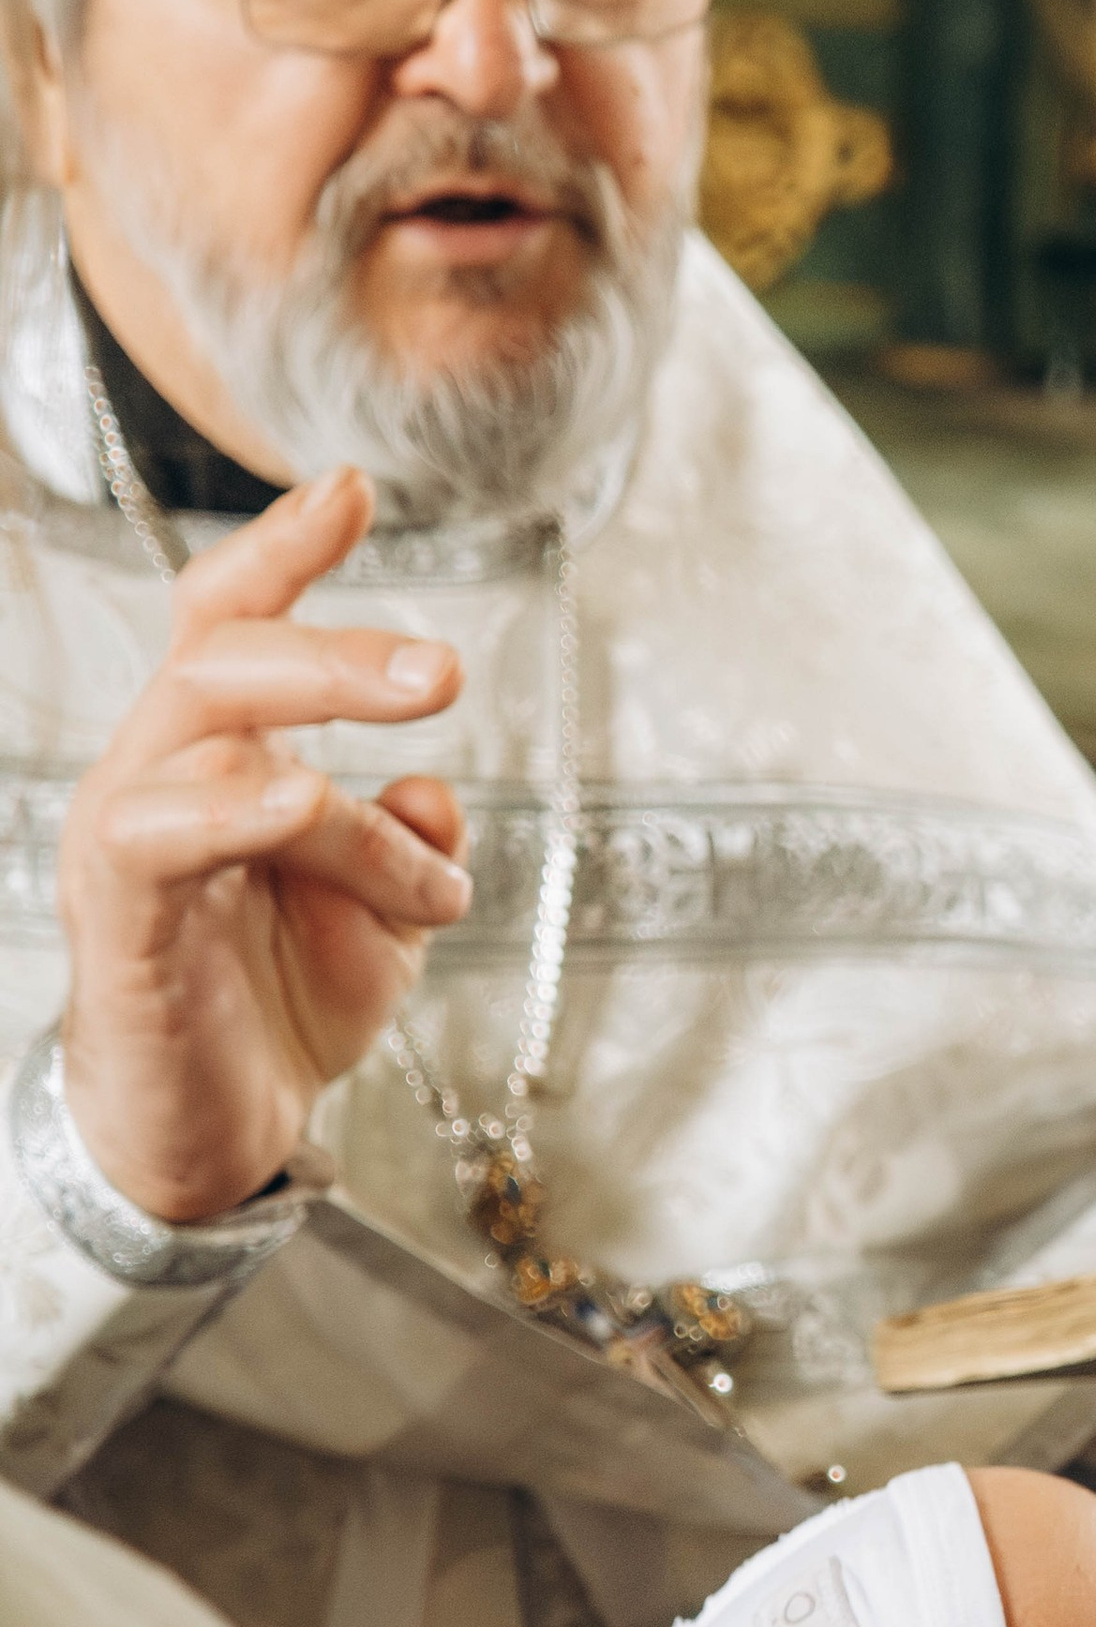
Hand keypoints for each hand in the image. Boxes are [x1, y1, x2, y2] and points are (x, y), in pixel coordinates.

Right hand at [55, 468, 471, 1221]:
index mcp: (223, 755)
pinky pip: (159, 835)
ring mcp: (128, 842)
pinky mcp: (118, 919)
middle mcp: (162, 775)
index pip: (234, 621)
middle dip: (338, 652)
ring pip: (212, 741)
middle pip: (225, 658)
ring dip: (338, 789)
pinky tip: (305, 804)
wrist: (219, 1138)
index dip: (284, 547)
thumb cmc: (280, 1006)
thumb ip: (417, 844)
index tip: (354, 487)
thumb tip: (441, 795)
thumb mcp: (386, 920)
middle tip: (445, 675)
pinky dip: (236, 809)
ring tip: (426, 870)